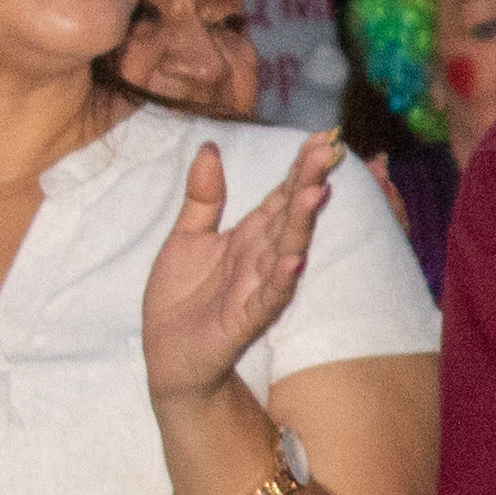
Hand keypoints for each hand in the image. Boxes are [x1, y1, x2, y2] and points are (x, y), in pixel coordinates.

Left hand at [143, 136, 340, 408]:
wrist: (166, 356)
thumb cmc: (180, 299)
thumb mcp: (186, 237)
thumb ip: (203, 196)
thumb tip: (209, 147)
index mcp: (247, 236)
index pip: (279, 196)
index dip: (298, 169)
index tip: (320, 138)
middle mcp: (259, 259)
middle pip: (288, 216)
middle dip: (308, 184)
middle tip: (329, 152)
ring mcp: (256, 289)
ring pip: (286, 250)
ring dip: (302, 224)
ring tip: (317, 193)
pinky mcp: (244, 320)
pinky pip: (268, 298)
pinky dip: (282, 278)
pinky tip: (294, 258)